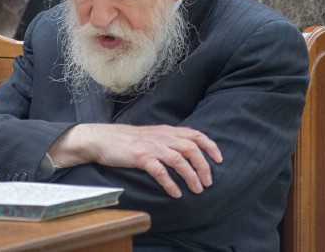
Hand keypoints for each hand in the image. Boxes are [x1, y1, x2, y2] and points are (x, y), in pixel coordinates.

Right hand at [49, 124, 222, 197]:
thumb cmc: (130, 139)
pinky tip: (175, 193)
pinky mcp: (141, 158)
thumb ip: (170, 140)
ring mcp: (153, 147)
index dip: (210, 146)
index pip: (196, 135)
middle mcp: (164, 137)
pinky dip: (170, 183)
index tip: (219, 160)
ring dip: (191, 176)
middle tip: (208, 182)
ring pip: (179, 159)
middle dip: (204, 166)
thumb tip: (188, 151)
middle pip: (192, 149)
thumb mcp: (154, 135)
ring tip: (197, 190)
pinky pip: (160, 171)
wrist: (104, 139)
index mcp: (169, 131)